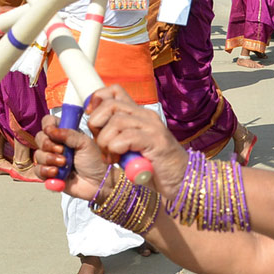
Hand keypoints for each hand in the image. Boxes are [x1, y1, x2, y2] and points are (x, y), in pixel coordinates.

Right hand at [33, 113, 107, 199]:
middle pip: (39, 138)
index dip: (47, 125)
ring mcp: (52, 160)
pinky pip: (38, 170)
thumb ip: (68, 134)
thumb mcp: (85, 143)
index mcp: (65, 134)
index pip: (48, 122)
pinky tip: (57, 173)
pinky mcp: (49, 174)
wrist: (99, 183)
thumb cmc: (95, 161)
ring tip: (64, 163)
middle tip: (62, 151)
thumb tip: (50, 130)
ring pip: (38, 155)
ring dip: (50, 159)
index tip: (51, 131)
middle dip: (48, 145)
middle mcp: (56, 145)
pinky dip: (46, 171)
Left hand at [86, 86, 187, 200]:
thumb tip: (95, 129)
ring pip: (117, 121)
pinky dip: (116, 148)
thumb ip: (119, 135)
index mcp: (140, 114)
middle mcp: (146, 116)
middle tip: (100, 143)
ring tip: (110, 157)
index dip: (97, 100)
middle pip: (111, 104)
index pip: (115, 91)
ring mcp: (153, 128)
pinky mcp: (156, 142)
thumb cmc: (155, 167)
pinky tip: (118, 159)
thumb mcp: (132, 147)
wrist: (183, 181)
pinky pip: (127, 137)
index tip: (90, 117)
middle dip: (97, 123)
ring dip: (106, 141)